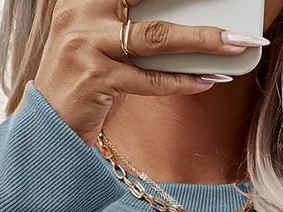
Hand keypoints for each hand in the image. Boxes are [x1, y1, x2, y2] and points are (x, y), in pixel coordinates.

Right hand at [31, 0, 254, 144]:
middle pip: (150, 0)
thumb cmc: (79, 84)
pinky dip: (182, 81)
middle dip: (196, 7)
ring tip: (235, 44)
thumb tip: (184, 22)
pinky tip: (206, 80)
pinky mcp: (95, 78)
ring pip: (157, 38)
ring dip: (202, 40)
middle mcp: (81, 13)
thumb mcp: (98, 43)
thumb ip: (129, 25)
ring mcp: (86, 44)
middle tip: (235, 21)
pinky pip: (150, 79)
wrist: (47, 128)